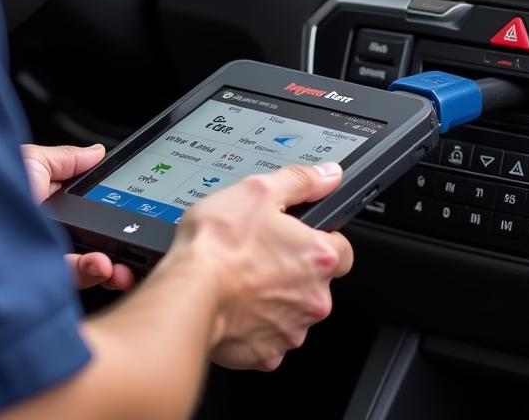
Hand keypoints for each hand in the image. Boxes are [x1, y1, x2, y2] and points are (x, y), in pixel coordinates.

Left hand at [21, 141, 136, 292]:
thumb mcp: (30, 161)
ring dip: (110, 263)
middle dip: (116, 243)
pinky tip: (100, 265)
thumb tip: (96, 152)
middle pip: (90, 238)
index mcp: (42, 200)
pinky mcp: (36, 280)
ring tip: (119, 262)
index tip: (131, 210)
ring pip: (86, 263)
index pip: (85, 207)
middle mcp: (43, 231)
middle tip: (133, 243)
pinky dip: (90, 273)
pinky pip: (70, 279)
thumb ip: (66, 159)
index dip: (109, 210)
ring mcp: (40, 257)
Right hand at [168, 161, 352, 370]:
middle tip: (259, 252)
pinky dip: (254, 324)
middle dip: (292, 269)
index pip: (342, 249)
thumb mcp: (258, 190)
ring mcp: (291, 330)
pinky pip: (267, 337)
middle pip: (315, 282)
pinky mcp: (266, 354)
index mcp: (317, 257)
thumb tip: (329, 175)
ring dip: (274, 297)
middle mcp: (313, 298)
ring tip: (241, 276)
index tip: (296, 236)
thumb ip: (300, 181)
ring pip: (292, 310)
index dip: (319, 238)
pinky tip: (233, 303)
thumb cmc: (218, 244)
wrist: (187, 293)